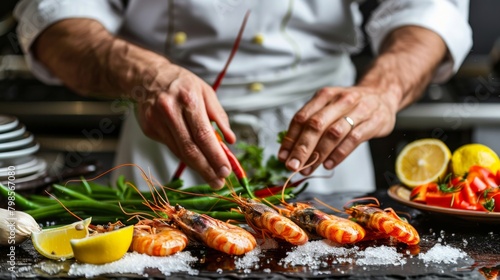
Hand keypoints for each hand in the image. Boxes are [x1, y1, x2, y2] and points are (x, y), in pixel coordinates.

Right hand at [31, 18, 235, 188]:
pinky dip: (185, 156)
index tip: (225, 170)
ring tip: (212, 177)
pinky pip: (171, 147)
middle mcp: (170, 111)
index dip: (215, 156)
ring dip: (197, 168)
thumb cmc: (181, 83)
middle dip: (206, 169)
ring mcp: (157, 122)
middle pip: (190, 148)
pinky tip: (196, 161)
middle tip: (219, 182)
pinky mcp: (149, 129)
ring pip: (179, 152)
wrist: (147, 76)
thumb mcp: (206, 91)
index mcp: (188, 99)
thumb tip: (230, 139)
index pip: (203, 135)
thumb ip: (219, 116)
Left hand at [278, 85, 395, 174]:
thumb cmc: (350, 107)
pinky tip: (328, 164)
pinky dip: (339, 154)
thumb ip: (312, 125)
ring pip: (334, 133)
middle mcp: (340, 100)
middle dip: (302, 148)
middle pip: (316, 125)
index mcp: (324, 95)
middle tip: (292, 166)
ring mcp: (359, 109)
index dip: (290, 138)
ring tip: (309, 169)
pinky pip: (353, 139)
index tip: (283, 156)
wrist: (383, 95)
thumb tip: (290, 150)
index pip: (302, 117)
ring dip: (319, 154)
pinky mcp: (374, 121)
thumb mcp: (330, 107)